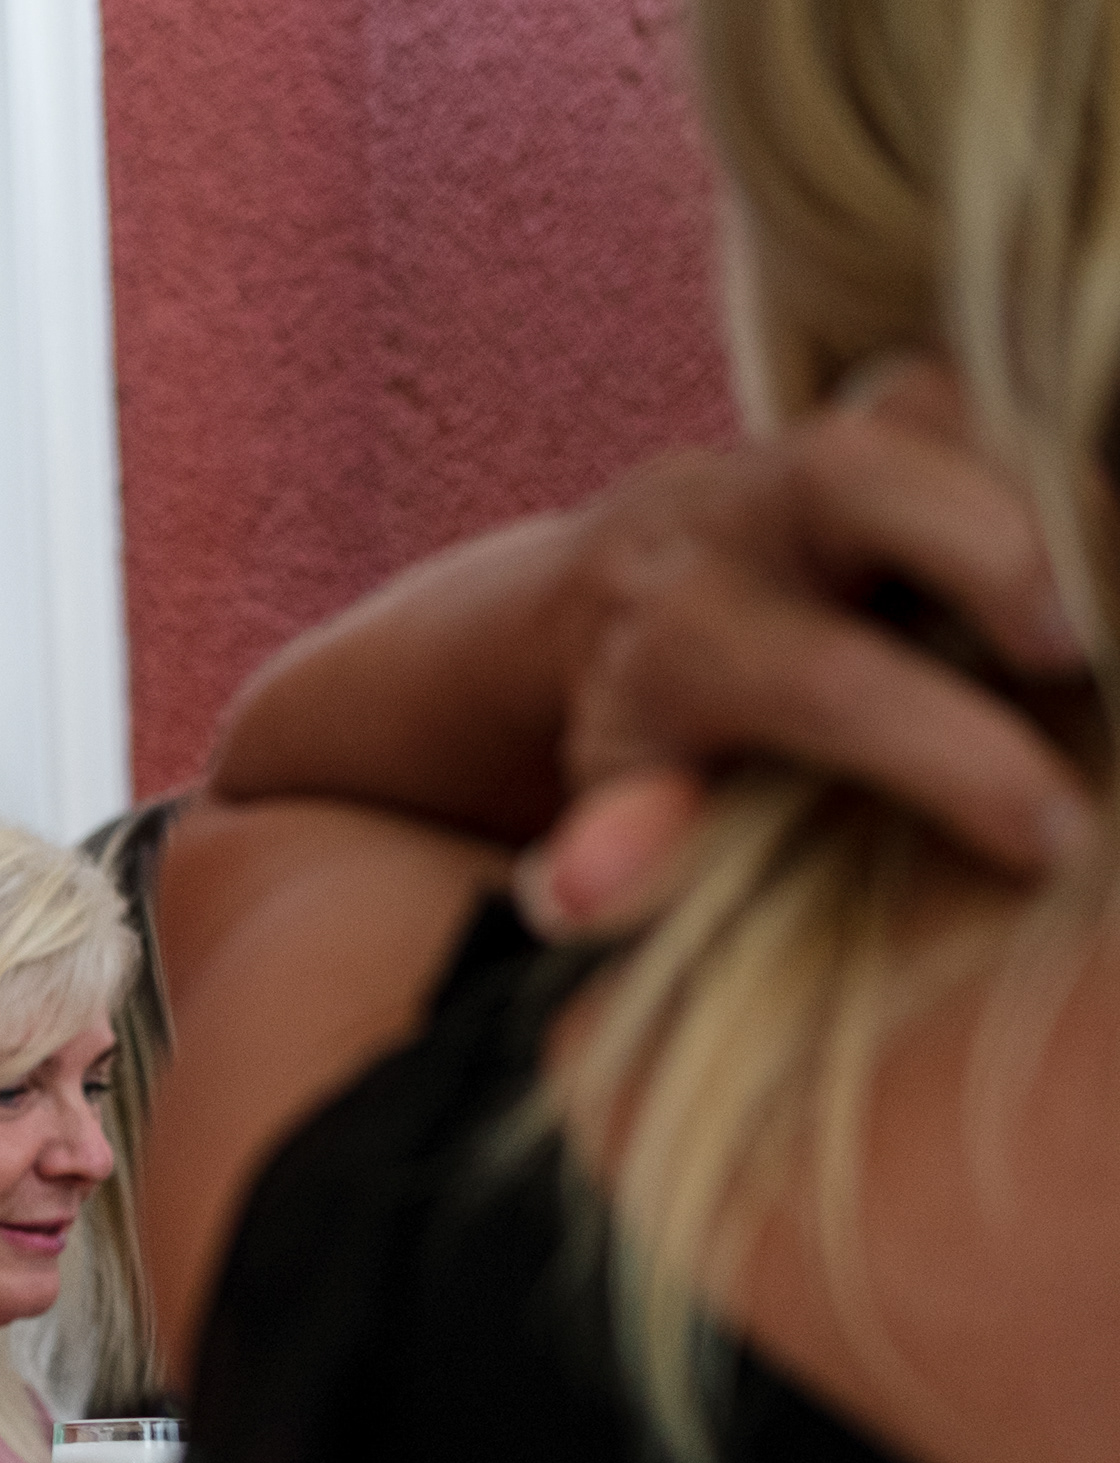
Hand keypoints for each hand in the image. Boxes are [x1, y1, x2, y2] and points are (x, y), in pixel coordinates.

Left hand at [523, 358, 1092, 932]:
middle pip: (852, 478)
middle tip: (1078, 648)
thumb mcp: (627, 807)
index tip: (1052, 835)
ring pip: (924, 412)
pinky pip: (972, 389)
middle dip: (987, 547)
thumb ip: (623, 845)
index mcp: (680, 635)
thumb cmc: (659, 731)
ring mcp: (814, 444)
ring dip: (1044, 486)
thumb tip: (579, 890)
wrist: (628, 586)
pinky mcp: (883, 405)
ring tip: (1104, 603)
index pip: (826, 686)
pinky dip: (1047, 452)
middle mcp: (737, 519)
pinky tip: (1092, 540)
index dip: (954, 759)